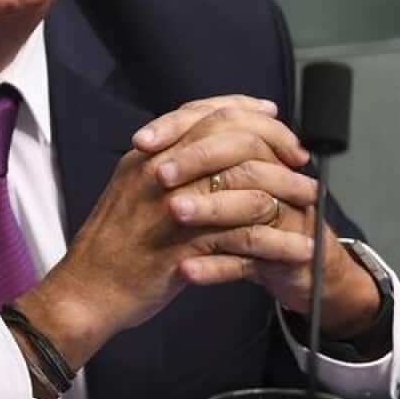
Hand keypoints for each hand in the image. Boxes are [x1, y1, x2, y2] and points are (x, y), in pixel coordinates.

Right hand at [13, 96, 315, 374]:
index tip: (274, 116)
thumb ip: (166, 163)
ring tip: (312, 201)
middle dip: (274, 143)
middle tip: (300, 158)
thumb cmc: (113, 242)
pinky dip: (277, 243)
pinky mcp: (183, 248)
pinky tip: (299, 248)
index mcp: (147, 154)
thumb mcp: (132, 187)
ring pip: (244, 186)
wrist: (87, 288)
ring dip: (286, 192)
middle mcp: (159, 172)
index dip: (244, 110)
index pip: (203, 113)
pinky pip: (244, 238)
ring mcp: (171, 209)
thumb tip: (205, 145)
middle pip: (230, 138)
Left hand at [141, 106, 379, 337]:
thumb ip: (192, 159)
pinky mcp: (287, 256)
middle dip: (196, 160)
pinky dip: (217, 267)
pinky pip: (252, 259)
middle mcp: (275, 174)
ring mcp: (285, 214)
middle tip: (159, 175)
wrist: (297, 267)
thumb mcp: (221, 186)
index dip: (180, 128)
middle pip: (242, 152)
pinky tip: (187, 271)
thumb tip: (143, 141)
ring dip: (210, 208)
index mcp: (256, 151)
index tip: (141, 142)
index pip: (222, 122)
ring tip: (174, 213)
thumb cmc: (246, 221)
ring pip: (251, 202)